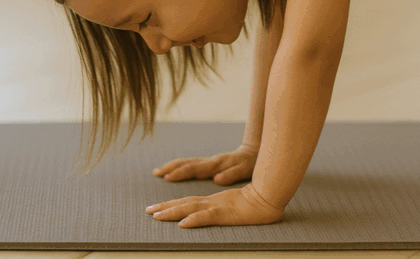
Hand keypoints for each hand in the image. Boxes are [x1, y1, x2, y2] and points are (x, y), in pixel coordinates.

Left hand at [145, 183, 283, 227]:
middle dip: (165, 207)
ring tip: (156, 215)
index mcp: (215, 201)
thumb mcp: (236, 208)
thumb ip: (224, 210)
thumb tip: (209, 216)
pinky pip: (208, 216)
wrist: (272, 195)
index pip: (189, 202)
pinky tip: (183, 223)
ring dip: (172, 212)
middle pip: (184, 203)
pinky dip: (194, 219)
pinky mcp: (227, 213)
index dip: (172, 205)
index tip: (156, 208)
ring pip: (191, 208)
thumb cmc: (258, 203)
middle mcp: (213, 201)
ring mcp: (219, 206)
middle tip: (148, 210)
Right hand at [151, 143, 259, 184]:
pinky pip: (190, 165)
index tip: (168, 177)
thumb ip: (231, 174)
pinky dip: (179, 167)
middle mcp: (210, 162)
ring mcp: (208, 162)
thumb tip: (217, 179)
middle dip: (171, 168)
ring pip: (187, 163)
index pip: (195, 168)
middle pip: (187, 164)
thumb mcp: (244, 170)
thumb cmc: (249, 164)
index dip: (181, 173)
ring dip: (172, 166)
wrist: (253, 152)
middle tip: (156, 173)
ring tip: (158, 172)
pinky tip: (172, 171)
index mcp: (216, 165)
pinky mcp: (209, 163)